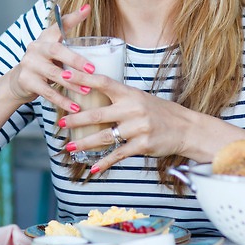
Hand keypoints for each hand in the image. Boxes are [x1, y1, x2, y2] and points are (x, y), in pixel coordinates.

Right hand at [5, 4, 92, 112]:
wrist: (19, 82)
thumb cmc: (44, 64)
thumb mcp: (54, 51)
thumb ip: (70, 44)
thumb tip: (95, 28)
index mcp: (46, 37)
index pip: (59, 24)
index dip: (73, 17)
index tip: (87, 10)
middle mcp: (36, 47)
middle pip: (57, 50)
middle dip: (76, 60)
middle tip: (93, 69)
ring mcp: (29, 64)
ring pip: (54, 73)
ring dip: (73, 83)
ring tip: (88, 90)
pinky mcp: (27, 81)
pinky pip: (48, 92)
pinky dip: (63, 100)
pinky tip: (75, 107)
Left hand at [57, 74, 198, 171]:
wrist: (185, 128)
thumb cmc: (159, 111)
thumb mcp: (140, 98)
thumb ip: (118, 98)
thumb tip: (91, 94)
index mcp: (130, 93)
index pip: (102, 82)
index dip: (83, 78)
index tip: (65, 75)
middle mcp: (133, 108)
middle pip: (98, 114)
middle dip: (76, 120)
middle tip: (59, 123)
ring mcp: (138, 127)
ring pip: (105, 137)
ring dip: (85, 143)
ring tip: (69, 147)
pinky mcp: (143, 145)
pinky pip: (118, 154)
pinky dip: (104, 163)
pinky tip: (93, 168)